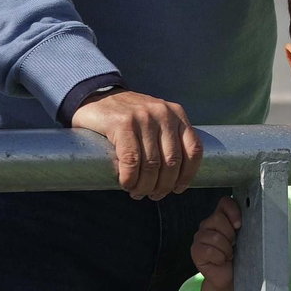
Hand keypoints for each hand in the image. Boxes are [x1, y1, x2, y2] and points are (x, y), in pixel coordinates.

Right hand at [72, 88, 202, 198]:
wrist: (96, 96)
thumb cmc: (128, 116)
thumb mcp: (156, 120)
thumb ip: (167, 138)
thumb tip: (176, 176)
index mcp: (177, 114)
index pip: (193, 149)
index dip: (188, 174)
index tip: (178, 189)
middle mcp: (164, 114)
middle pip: (172, 161)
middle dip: (164, 185)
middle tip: (153, 195)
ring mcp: (144, 117)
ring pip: (152, 164)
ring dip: (145, 186)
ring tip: (138, 193)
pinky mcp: (122, 123)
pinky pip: (132, 160)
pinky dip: (130, 178)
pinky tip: (126, 184)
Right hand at [191, 197, 241, 289]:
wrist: (229, 276)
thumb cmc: (239, 255)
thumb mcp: (244, 235)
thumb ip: (244, 223)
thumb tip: (254, 213)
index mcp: (221, 216)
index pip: (224, 202)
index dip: (233, 211)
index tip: (239, 225)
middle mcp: (208, 224)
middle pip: (217, 218)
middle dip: (230, 234)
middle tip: (233, 244)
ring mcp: (199, 237)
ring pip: (215, 236)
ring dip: (226, 249)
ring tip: (228, 254)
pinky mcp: (195, 250)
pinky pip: (209, 250)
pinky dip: (219, 258)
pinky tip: (221, 261)